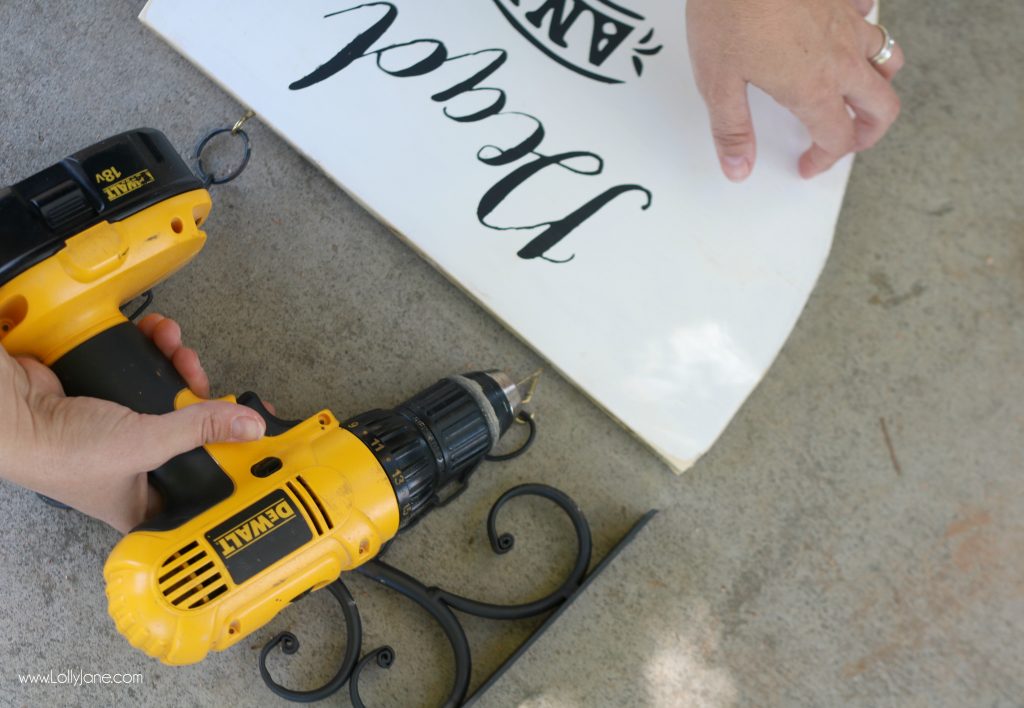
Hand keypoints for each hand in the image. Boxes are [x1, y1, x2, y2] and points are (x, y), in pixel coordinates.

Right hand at [0, 314, 265, 532]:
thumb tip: (250, 426)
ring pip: (174, 395)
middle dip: (203, 395)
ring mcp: (126, 430)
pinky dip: (157, 351)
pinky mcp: (114, 397)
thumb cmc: (63, 451)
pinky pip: (149, 371)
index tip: (255, 426)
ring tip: (177, 347)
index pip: (205, 481)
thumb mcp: (143, 443)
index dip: (231, 454)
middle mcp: (139, 469)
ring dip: (181, 364)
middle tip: (201, 377)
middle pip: (196, 430)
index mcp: (147, 500)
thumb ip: (199, 430)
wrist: (11, 412)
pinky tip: (159, 335)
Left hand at [686, 0, 904, 180]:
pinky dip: (864, 29)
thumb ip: (732, 130)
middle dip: (870, 131)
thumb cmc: (727, 12)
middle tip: (848, 140)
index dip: (826, 160)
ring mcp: (847, 21)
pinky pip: (869, 13)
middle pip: (883, 104)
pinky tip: (842, 31)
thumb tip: (738, 168)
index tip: (808, 165)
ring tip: (855, 93)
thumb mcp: (716, 83)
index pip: (837, 139)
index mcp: (812, 88)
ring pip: (888, 57)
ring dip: (878, 82)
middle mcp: (841, 57)